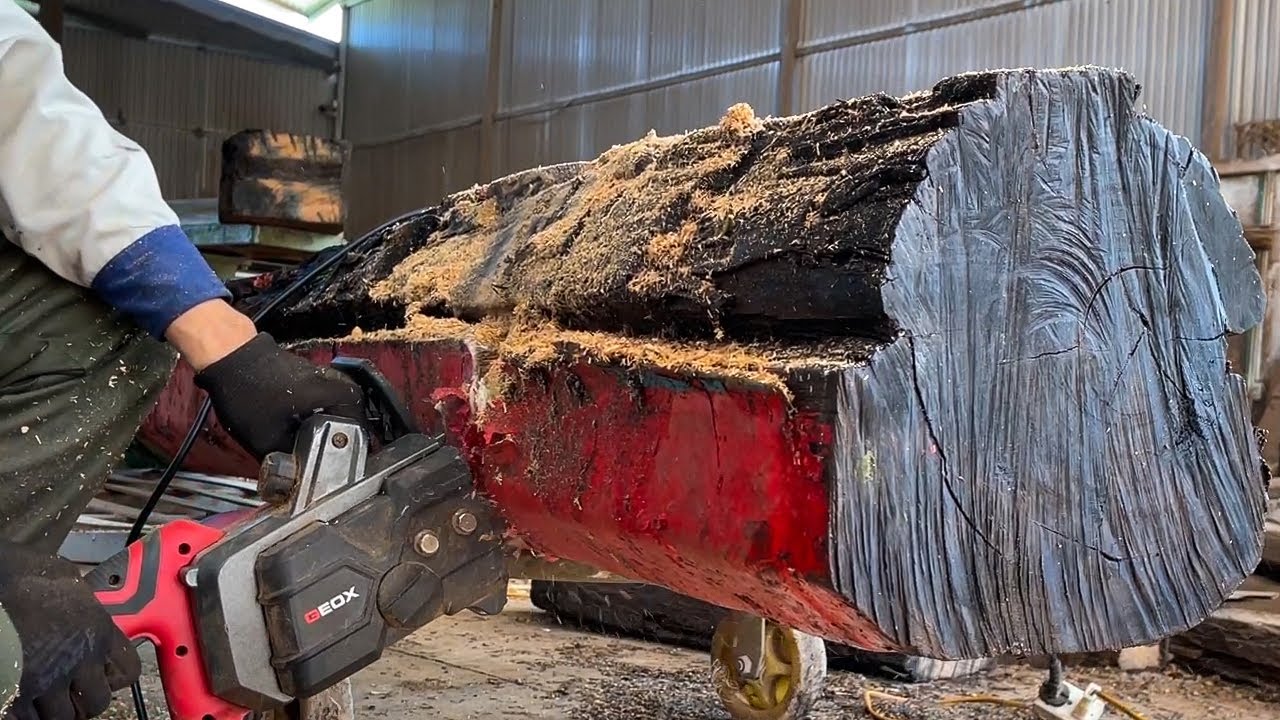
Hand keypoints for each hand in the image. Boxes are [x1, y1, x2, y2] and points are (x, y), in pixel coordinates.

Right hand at [0, 544, 139, 719]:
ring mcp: (45, 680)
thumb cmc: (25, 576)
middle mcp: (77, 659)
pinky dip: (27, 715)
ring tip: (46, 698)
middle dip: (86, 701)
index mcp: (97, 631)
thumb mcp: (69, 582)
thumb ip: (86, 606)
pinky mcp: (13, 694)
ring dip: (56, 710)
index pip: (128, 671)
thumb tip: (91, 606)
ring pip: (62, 717)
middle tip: (73, 694)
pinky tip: (22, 700)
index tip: (105, 675)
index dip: (116, 677)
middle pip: (97, 702)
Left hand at [194, 333, 367, 458]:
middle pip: (347, 395)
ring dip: (329, 408)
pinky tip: (298, 414)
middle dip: (347, 416)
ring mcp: (306, 369)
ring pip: (330, 390)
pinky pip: (314, 385)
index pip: (355, 403)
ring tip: (321, 426)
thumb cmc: (243, 390)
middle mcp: (319, 378)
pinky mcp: (292, 367)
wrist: (226, 355)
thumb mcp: (264, 436)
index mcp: (320, 392)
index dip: (360, 423)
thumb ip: (284, 455)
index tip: (359, 437)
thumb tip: (293, 469)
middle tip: (343, 431)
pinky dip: (313, 401)